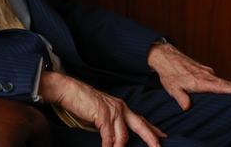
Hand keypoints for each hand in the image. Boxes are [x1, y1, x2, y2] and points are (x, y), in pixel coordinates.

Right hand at [39, 71, 165, 146]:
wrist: (69, 90)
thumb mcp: (101, 113)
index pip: (140, 119)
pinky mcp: (102, 114)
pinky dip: (108, 146)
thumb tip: (116, 137)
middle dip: (151, 138)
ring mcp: (112, 110)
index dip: (152, 129)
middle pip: (140, 125)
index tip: (162, 137)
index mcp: (121, 107)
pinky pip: (108, 136)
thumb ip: (111, 123)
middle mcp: (120, 108)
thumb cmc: (82, 102)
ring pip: (123, 135)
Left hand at [147, 43, 230, 110]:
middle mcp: (204, 75)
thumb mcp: (172, 88)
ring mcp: (204, 70)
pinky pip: (213, 75)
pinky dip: (219, 80)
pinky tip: (220, 83)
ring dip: (227, 83)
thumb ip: (181, 98)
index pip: (218, 86)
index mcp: (199, 81)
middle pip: (222, 82)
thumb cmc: (168, 73)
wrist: (165, 56)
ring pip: (218, 78)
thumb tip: (187, 108)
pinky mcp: (201, 68)